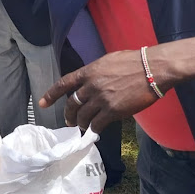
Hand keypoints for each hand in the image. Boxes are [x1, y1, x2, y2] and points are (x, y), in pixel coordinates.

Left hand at [38, 48, 157, 131]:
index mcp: (89, 71)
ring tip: (83, 127)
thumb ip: (96, 72)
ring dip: (81, 123)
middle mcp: (91, 85)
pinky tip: (95, 131)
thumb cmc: (133, 61)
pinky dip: (94, 129)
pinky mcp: (113, 111)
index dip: (51, 95)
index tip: (42, 103)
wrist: (152, 69)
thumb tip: (90, 81)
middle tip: (69, 121)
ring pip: (83, 116)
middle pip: (72, 104)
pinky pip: (97, 124)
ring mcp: (101, 99)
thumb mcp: (108, 61)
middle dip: (68, 114)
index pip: (64, 83)